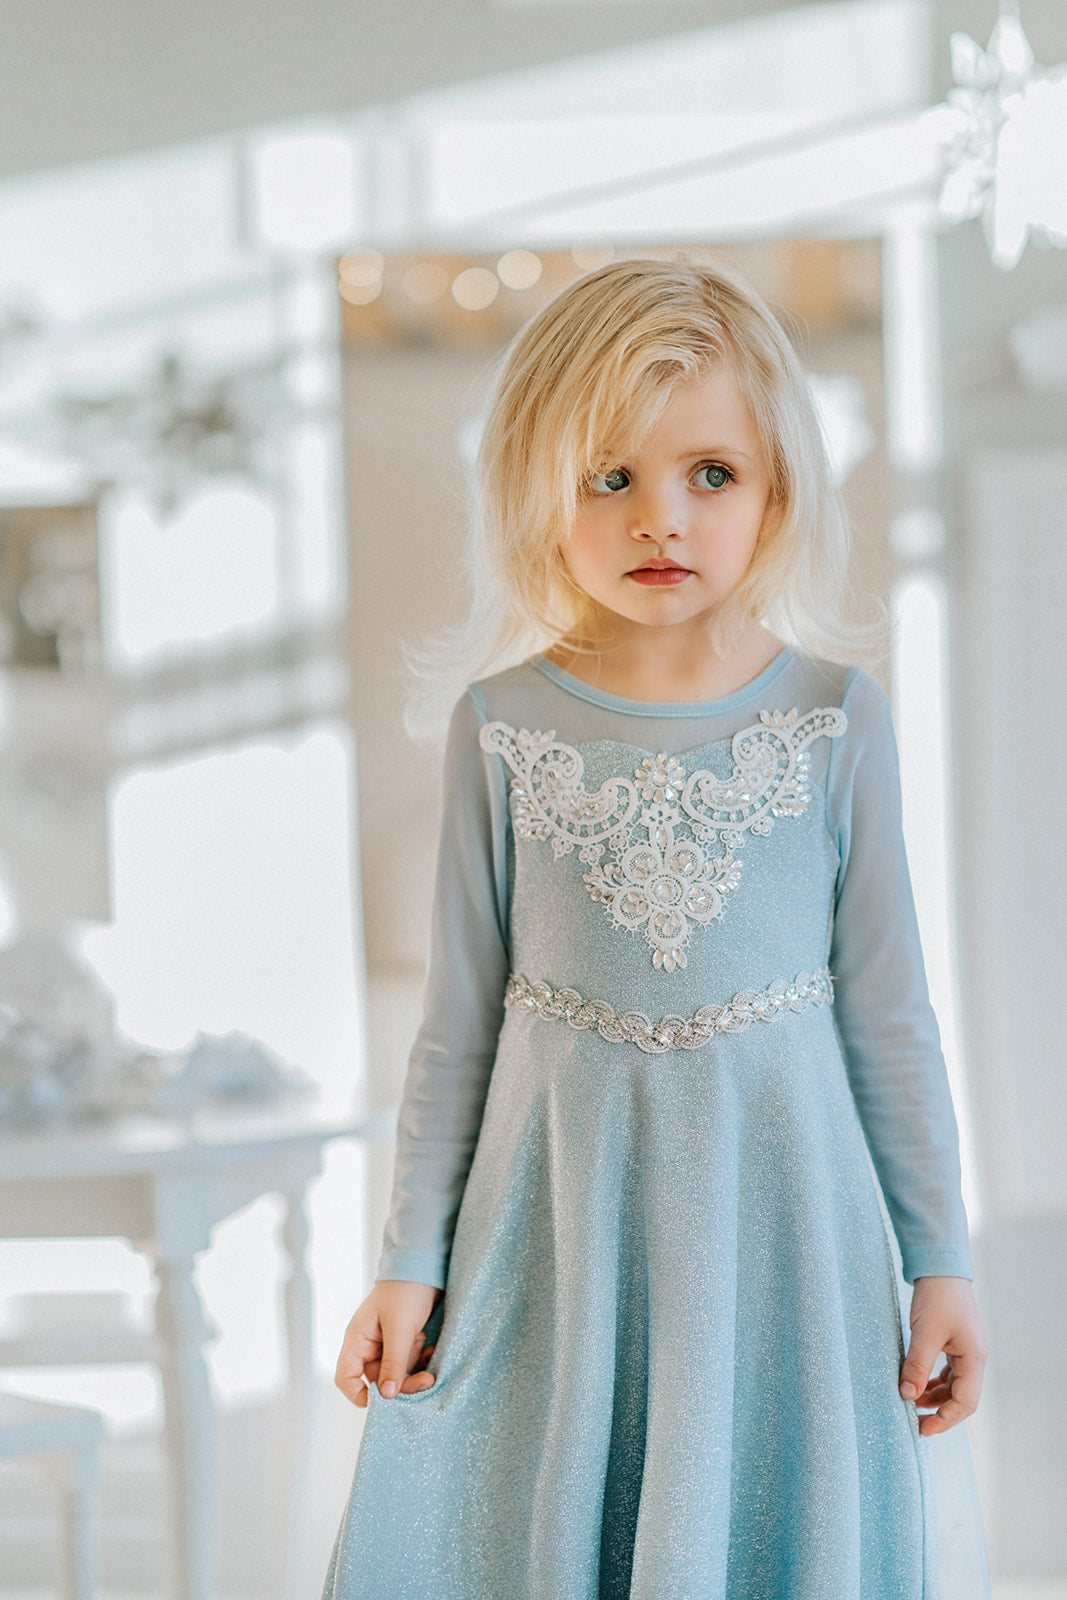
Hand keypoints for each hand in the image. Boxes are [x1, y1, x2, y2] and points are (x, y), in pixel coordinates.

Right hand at [334, 1279, 442, 1408]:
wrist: (427, 1266)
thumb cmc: (406, 1291)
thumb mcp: (400, 1328)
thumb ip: (393, 1363)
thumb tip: (387, 1396)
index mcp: (358, 1340)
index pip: (346, 1378)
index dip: (359, 1395)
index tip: (384, 1402)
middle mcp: (370, 1345)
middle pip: (378, 1381)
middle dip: (401, 1386)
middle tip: (425, 1382)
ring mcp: (388, 1344)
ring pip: (397, 1375)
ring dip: (415, 1376)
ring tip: (432, 1370)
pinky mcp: (406, 1341)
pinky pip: (410, 1364)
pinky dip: (422, 1363)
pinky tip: (432, 1352)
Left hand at [899, 1275, 986, 1436]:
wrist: (940, 1267)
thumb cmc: (937, 1297)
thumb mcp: (924, 1333)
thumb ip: (917, 1366)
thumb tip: (907, 1395)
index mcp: (973, 1359)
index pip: (964, 1402)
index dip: (944, 1420)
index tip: (922, 1429)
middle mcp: (973, 1359)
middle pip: (961, 1398)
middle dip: (940, 1412)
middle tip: (915, 1422)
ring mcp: (964, 1351)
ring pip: (953, 1386)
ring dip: (934, 1397)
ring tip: (911, 1403)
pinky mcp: (953, 1343)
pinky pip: (947, 1372)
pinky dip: (933, 1382)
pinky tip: (916, 1384)